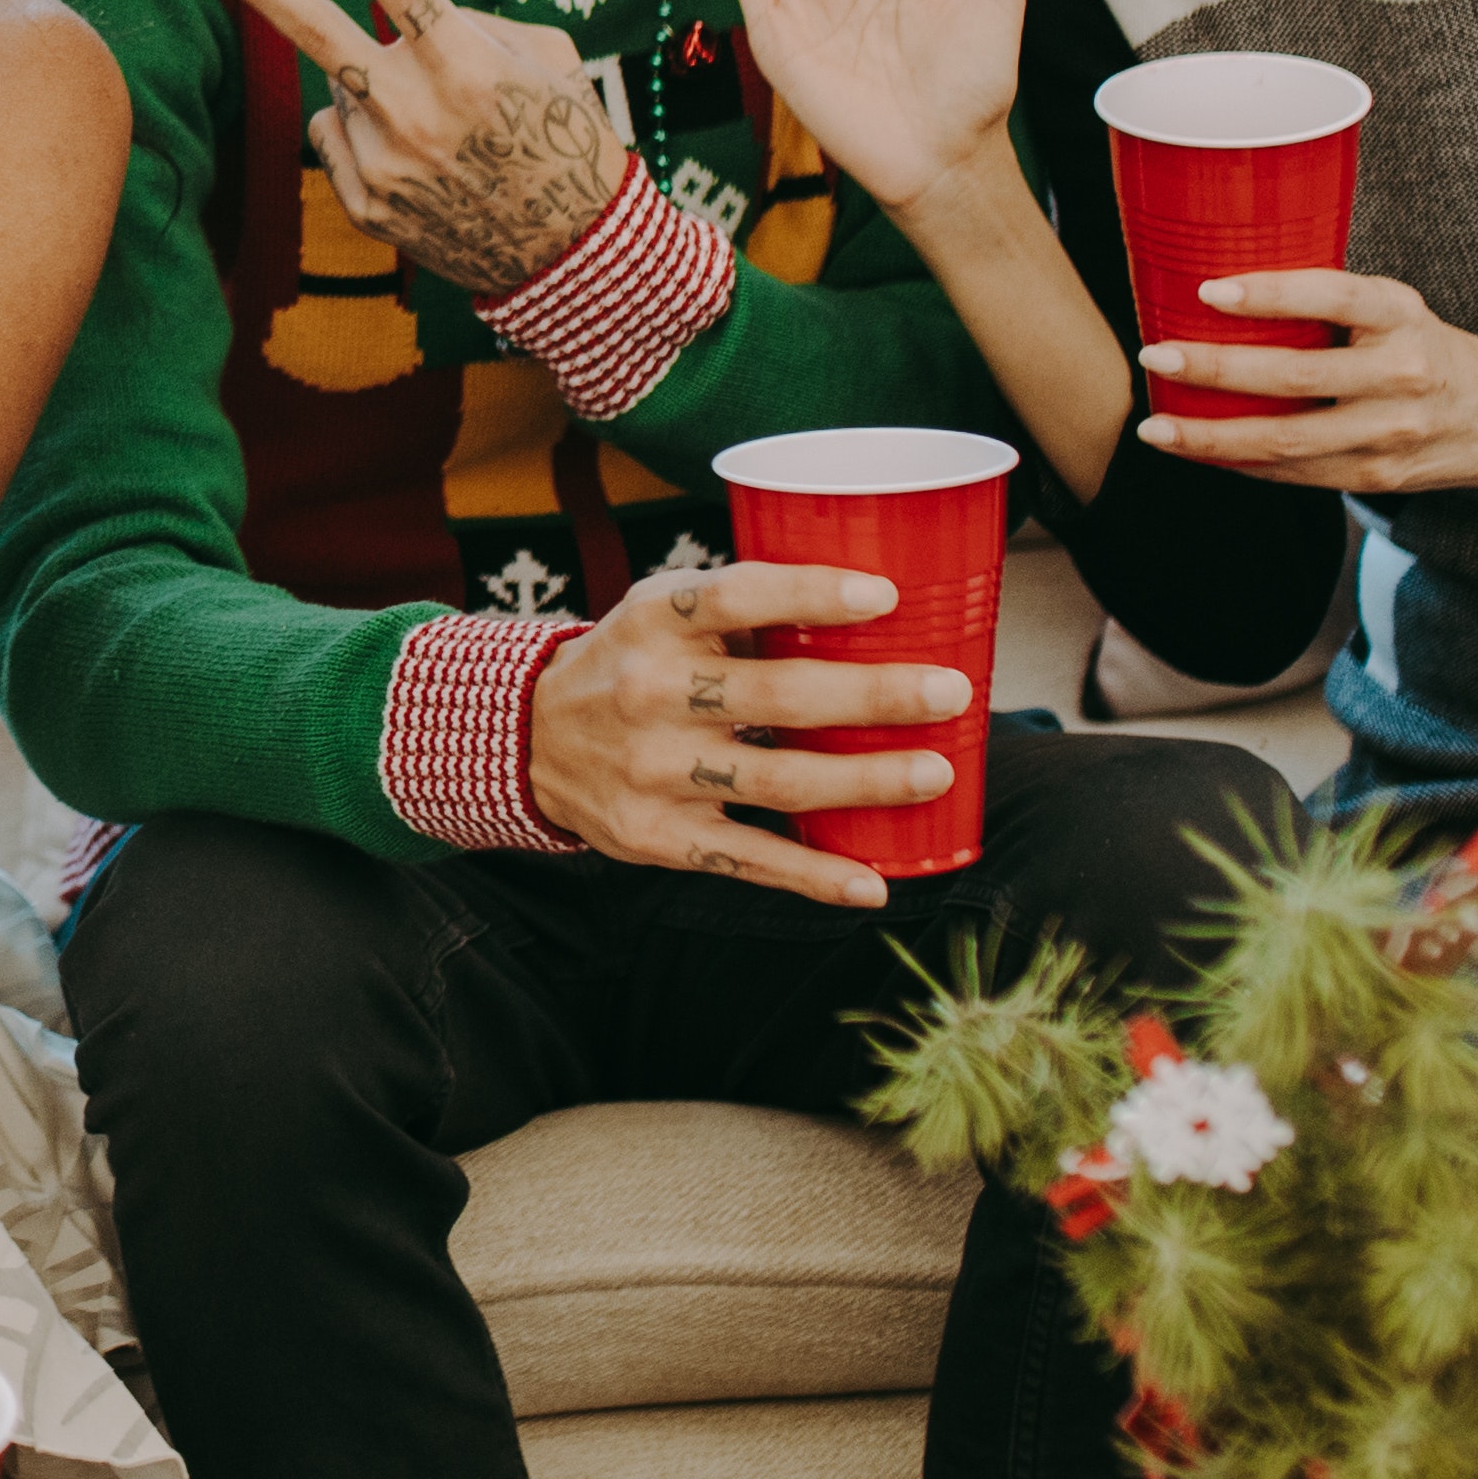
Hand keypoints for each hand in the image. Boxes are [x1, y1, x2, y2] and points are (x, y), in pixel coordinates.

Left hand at [185, 0, 631, 295]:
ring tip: (442, 128)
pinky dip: (368, 136)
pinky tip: (425, 165)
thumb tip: (397, 23)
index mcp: (466, 65)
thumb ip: (473, 24)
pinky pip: (338, 138)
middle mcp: (414, 112)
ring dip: (373, 87)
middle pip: (313, 29)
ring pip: (340, 87)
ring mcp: (382, 164)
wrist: (576, 259)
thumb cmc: (570, 142)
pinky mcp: (365, 206)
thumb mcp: (548, 62)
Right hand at [517, 563, 967, 909]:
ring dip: (865, 782)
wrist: (528, 741)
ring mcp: (655, 772)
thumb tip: (875, 611)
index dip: (811, 594)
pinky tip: (873, 883)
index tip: (887, 595)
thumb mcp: (661, 610)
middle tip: (949, 693)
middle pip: (777, 698)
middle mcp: (651, 694)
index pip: (734, 599)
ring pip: (777, 783)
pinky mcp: (659, 838)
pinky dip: (815, 877)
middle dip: (873, 696)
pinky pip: (748, 861)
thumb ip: (742, 609)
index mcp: (655, 621)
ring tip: (936, 774)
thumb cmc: (630, 661)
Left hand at [1132, 267, 1477, 498]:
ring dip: (1212, 437)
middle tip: (1157, 356)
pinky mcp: (1378, 475)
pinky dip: (1241, 464)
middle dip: (1216, 369)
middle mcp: (1402, 374)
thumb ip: (1327, 302)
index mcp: (1400, 316)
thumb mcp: (1392, 307)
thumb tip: (1214, 288)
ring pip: (1288, 440)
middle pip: (1297, 377)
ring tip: (1155, 428)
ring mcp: (1391, 432)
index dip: (1269, 293)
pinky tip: (1198, 453)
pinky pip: (1297, 474)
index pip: (1333, 297)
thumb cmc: (1420, 345)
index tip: (1207, 289)